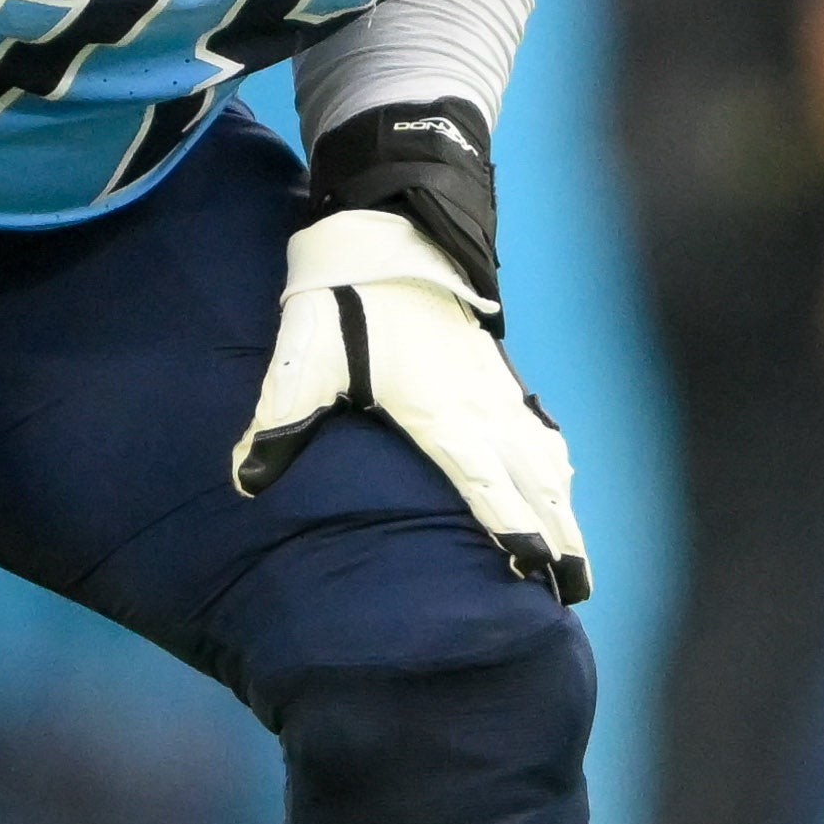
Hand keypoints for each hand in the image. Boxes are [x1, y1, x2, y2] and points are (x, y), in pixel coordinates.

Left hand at [233, 207, 589, 599]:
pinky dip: (555, 463)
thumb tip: (244, 479)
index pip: (485, 483)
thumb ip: (280, 421)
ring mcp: (494, 389)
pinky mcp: (495, 372)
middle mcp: (479, 407)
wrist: (386, 232)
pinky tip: (561, 480)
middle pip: (533, 483)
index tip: (539, 570)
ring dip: (564, 506)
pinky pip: (538, 428)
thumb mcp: (304, 360)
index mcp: (439, 412)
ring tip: (579, 555)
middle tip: (577, 590)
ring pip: (544, 459)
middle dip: (558, 536)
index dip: (514, 527)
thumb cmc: (344, 299)